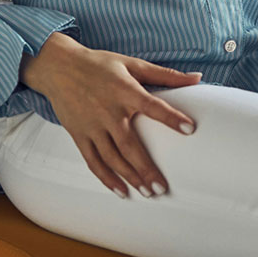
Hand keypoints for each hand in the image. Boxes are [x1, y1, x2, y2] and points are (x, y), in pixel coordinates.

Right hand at [18, 31, 200, 197]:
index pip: (152, 106)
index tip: (190, 129)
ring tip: (148, 192)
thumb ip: (165, 74)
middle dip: (146, 168)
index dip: (171, 117)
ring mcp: (92, 126)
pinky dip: (106, 178)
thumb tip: (198, 78)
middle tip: (162, 188)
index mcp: (125, 90)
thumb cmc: (99, 64)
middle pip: (130, 145)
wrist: (59, 67)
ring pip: (112, 158)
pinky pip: (93, 161)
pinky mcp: (79, 135)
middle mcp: (108, 111)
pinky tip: (121, 191)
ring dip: (130, 177)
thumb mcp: (132, 63)